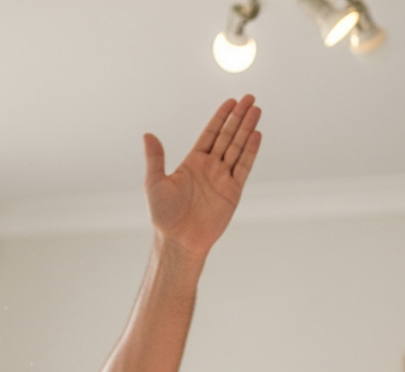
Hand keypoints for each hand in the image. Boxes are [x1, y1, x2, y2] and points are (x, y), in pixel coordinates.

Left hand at [144, 95, 261, 257]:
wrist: (179, 240)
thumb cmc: (164, 216)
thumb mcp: (154, 183)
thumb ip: (155, 158)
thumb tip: (148, 135)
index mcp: (193, 162)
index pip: (210, 134)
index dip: (221, 117)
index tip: (231, 101)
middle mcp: (210, 168)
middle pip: (228, 136)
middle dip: (239, 117)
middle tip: (250, 98)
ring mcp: (223, 179)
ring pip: (238, 148)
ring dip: (247, 129)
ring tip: (256, 110)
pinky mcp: (233, 192)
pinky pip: (244, 167)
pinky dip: (250, 151)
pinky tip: (256, 135)